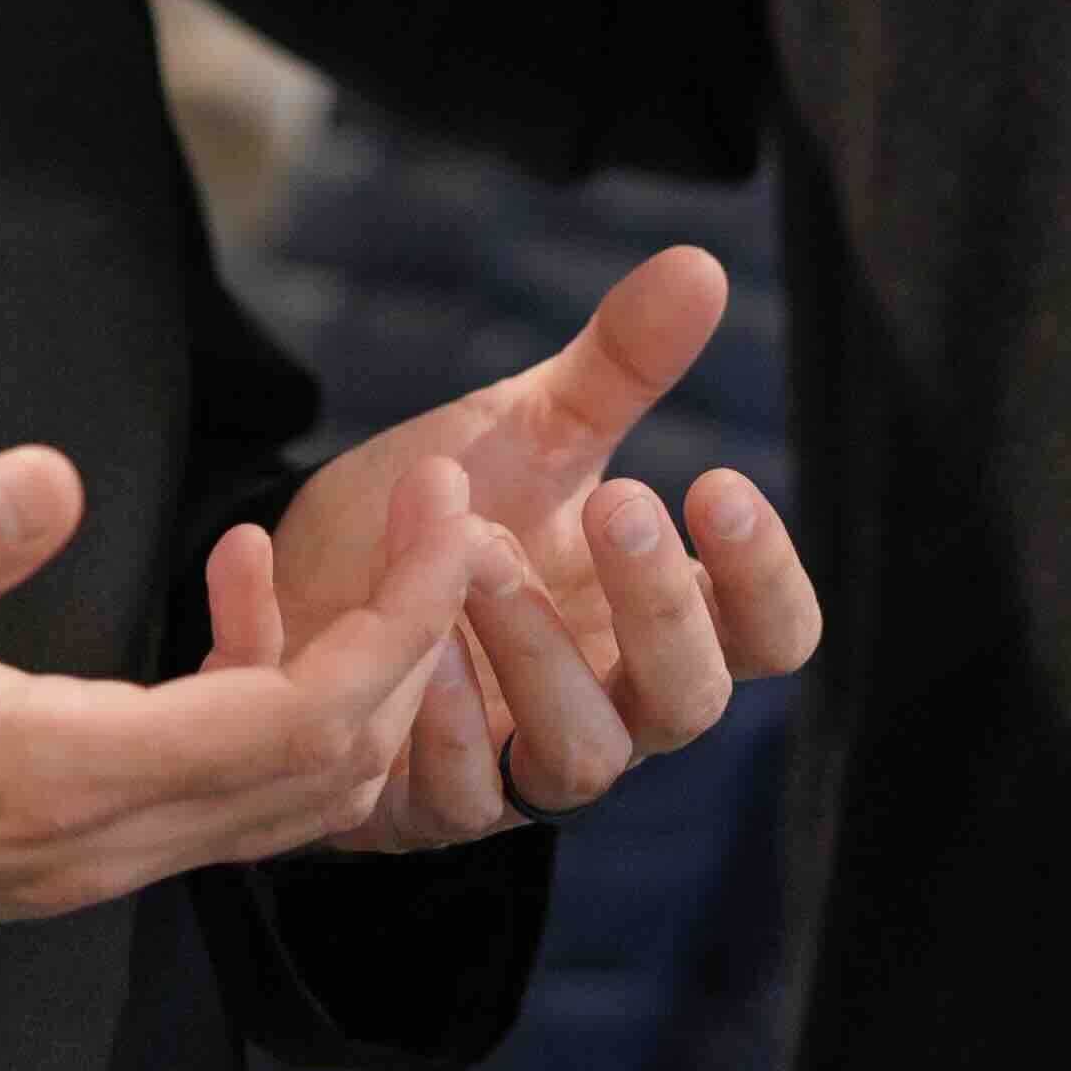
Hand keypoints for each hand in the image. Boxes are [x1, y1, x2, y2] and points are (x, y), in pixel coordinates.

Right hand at [0, 440, 491, 953]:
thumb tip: (52, 471)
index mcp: (54, 777)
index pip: (301, 721)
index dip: (396, 617)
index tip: (441, 507)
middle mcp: (99, 842)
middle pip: (336, 767)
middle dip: (417, 637)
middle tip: (447, 504)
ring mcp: (93, 860)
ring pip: (300, 796)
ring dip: (366, 678)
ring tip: (378, 546)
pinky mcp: (77, 849)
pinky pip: (233, 793)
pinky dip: (283, 699)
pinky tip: (239, 591)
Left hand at [268, 244, 825, 849]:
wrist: (302, 577)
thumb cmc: (439, 514)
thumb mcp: (527, 432)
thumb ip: (617, 368)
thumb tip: (703, 264)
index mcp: (656, 621)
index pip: (768, 636)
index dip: (762, 577)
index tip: (716, 481)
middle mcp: (610, 707)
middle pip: (690, 702)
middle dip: (659, 605)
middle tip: (617, 499)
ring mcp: (519, 768)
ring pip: (576, 760)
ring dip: (534, 651)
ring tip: (475, 548)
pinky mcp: (425, 806)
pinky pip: (453, 793)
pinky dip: (432, 716)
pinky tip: (403, 627)